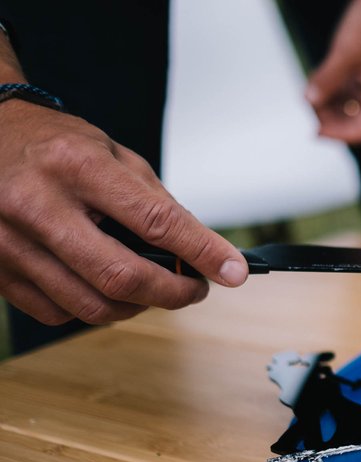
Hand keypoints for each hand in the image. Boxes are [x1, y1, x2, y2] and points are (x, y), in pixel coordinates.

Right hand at [0, 101, 248, 325]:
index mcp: (77, 166)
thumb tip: (201, 251)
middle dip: (174, 293)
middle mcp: (38, 205)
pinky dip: (95, 308)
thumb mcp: (113, 153)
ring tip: (154, 289)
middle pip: (122, 277)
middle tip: (195, 289)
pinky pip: (58, 312)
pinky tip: (106, 288)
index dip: (202, 252)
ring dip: (138, 306)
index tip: (233, 271)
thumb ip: (156, 201)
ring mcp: (10, 242)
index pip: (155, 221)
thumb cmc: (54, 145)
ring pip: (92, 305)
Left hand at [305, 0, 360, 144]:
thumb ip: (329, 78)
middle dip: (329, 118)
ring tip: (308, 90)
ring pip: (346, 109)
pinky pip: (343, 94)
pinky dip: (328, 91)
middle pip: (353, 123)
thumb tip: (310, 101)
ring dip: (325, 105)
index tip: (315, 131)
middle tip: (306, 104)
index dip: (339, 136)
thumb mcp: (346, 52)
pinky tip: (314, 81)